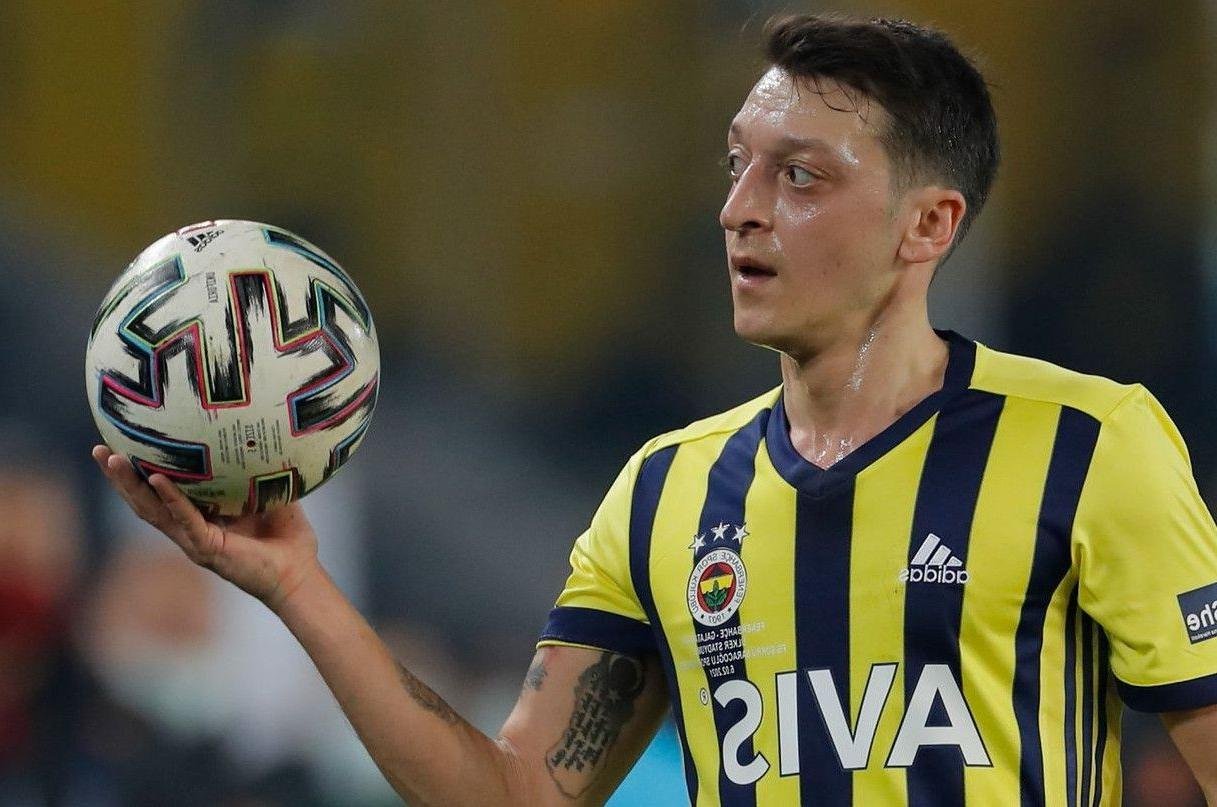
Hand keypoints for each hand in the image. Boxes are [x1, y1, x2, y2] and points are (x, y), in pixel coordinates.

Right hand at [91, 444, 321, 609]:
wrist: (301, 573)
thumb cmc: (287, 538)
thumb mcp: (270, 494)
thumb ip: (259, 471)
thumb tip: (263, 432)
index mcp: (201, 518)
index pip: (161, 494)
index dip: (140, 474)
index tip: (122, 445)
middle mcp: (190, 530)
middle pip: (144, 502)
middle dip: (120, 478)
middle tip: (100, 450)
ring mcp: (195, 540)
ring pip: (153, 511)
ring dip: (131, 486)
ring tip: (113, 459)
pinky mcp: (208, 548)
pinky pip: (186, 520)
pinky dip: (171, 499)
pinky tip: (157, 479)